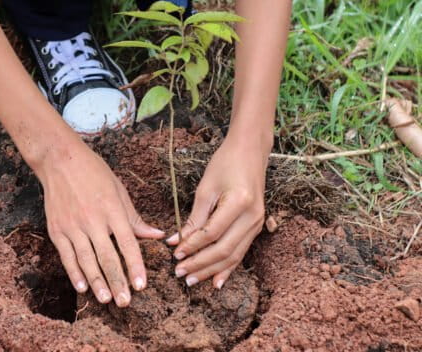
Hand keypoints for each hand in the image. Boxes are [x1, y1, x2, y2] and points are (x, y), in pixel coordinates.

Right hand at [35, 139, 164, 306]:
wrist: (59, 160)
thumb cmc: (93, 173)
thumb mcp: (119, 190)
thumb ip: (135, 218)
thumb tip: (157, 235)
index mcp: (112, 209)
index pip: (127, 243)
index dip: (135, 265)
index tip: (142, 285)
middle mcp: (92, 219)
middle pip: (107, 257)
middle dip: (118, 281)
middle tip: (126, 302)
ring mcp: (72, 225)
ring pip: (87, 260)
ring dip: (97, 282)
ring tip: (106, 300)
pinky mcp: (56, 229)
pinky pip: (67, 256)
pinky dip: (74, 273)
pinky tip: (82, 288)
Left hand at [167, 135, 267, 288]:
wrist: (250, 152)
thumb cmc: (225, 164)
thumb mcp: (205, 188)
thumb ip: (194, 217)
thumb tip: (176, 242)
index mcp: (240, 203)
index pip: (212, 233)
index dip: (192, 246)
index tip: (174, 254)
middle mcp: (253, 217)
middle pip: (224, 250)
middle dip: (200, 264)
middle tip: (180, 274)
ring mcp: (258, 223)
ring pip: (234, 255)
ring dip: (211, 269)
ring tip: (192, 280)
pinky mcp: (257, 226)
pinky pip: (241, 251)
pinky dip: (228, 267)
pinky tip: (216, 280)